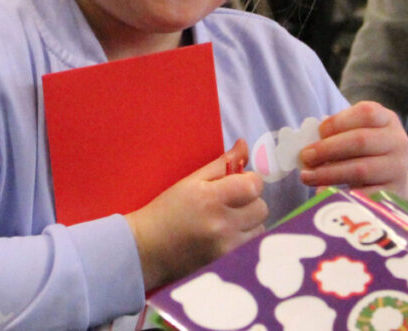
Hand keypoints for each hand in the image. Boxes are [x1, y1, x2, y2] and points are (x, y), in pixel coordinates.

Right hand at [125, 139, 267, 290]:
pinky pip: (252, 245)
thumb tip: (244, 145)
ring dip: (250, 220)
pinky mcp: (226, 262)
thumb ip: (221, 164)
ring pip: (260, 227)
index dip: (251, 181)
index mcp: (210, 198)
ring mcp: (225, 247)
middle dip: (251, 200)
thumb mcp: (190, 182)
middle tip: (232, 201)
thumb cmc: (166, 211)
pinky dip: (245, 237)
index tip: (239, 182)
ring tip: (229, 219)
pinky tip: (227, 235)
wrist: (145, 250)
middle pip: (261, 207)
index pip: (253, 186)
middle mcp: (221, 224)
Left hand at [298, 101, 407, 204]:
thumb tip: (308, 143)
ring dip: (328, 173)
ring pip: (360, 170)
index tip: (317, 132)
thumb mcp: (358, 132)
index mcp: (387, 119)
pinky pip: (363, 195)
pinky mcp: (392, 194)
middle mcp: (397, 142)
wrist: (392, 179)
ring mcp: (397, 169)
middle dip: (327, 149)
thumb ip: (337, 133)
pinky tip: (323, 192)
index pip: (365, 113)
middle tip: (305, 157)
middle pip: (360, 141)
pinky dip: (340, 194)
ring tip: (307, 176)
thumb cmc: (366, 150)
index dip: (338, 122)